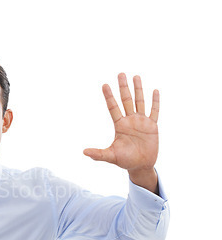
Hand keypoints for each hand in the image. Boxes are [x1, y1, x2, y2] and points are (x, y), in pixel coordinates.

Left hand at [83, 73, 159, 192]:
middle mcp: (130, 120)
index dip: (109, 97)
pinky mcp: (152, 126)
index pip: (113, 107)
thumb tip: (84, 152)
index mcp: (120, 125)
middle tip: (120, 74)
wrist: (140, 166)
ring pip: (139, 102)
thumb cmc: (125, 161)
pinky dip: (155, 102)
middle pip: (126, 100)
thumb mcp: (111, 156)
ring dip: (138, 89)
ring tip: (136, 77)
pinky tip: (155, 90)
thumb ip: (98, 154)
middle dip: (123, 87)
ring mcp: (141, 122)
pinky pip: (154, 111)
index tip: (104, 85)